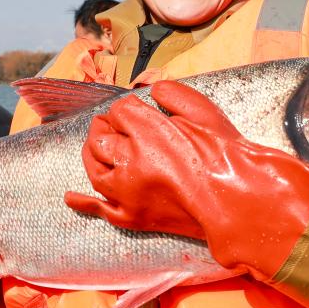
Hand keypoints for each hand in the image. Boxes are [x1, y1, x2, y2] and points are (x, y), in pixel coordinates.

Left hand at [65, 81, 308, 279]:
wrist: (238, 202)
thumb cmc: (226, 155)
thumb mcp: (204, 112)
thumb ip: (174, 95)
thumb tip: (155, 91)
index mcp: (148, 131)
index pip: (120, 110)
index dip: (127, 108)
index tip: (136, 108)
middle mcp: (131, 161)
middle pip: (102, 136)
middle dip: (107, 126)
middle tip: (114, 124)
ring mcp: (128, 192)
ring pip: (95, 168)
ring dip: (92, 154)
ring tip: (97, 145)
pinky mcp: (133, 217)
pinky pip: (100, 208)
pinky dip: (83, 202)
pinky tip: (70, 197)